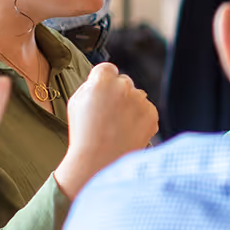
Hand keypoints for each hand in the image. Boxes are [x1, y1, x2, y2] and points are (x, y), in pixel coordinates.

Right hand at [55, 62, 158, 198]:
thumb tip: (103, 80)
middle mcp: (124, 86)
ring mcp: (140, 99)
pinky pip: (147, 110)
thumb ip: (91, 86)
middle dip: (118, 93)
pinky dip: (140, 119)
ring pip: (137, 97)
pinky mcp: (152, 113)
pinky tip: (127, 132)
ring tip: (117, 127)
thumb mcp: (77, 103)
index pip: (107, 69)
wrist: (99, 161)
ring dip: (131, 106)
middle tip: (109, 114)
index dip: (104, 81)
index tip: (101, 93)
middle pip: (124, 82)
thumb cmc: (84, 134)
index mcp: (102, 80)